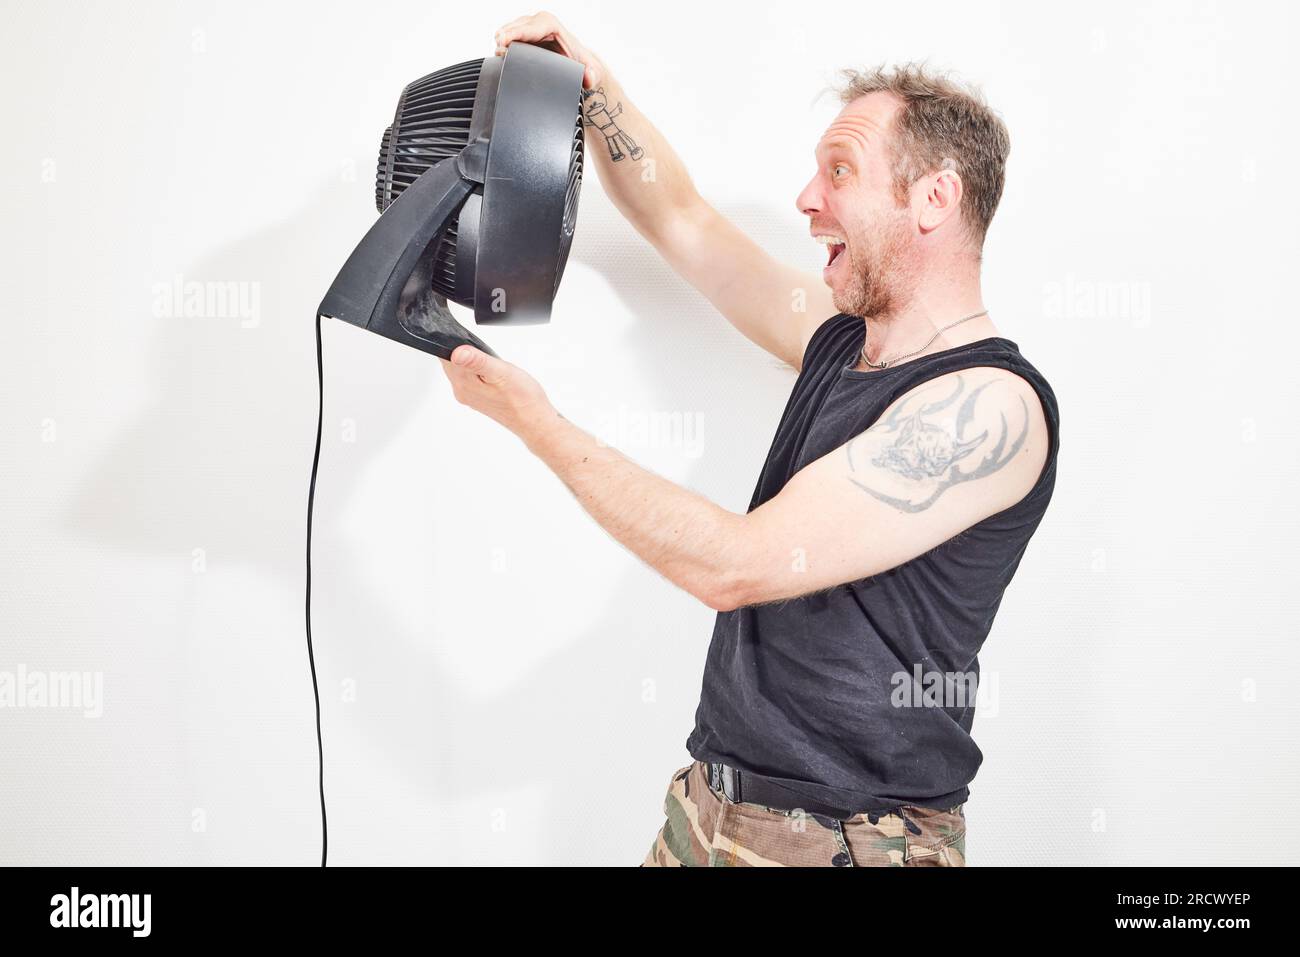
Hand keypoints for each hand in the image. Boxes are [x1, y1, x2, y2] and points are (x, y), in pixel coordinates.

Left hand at [438, 344, 556, 440]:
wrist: (534, 421)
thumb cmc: (522, 400)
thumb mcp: (502, 373)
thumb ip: (478, 361)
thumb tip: (457, 352)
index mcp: (464, 383)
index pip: (445, 355)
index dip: (453, 340)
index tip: (467, 337)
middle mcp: (462, 391)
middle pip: (449, 361)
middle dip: (461, 349)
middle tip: (481, 347)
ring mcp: (469, 395)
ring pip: (459, 368)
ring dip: (469, 359)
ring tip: (487, 358)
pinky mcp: (477, 397)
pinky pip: (468, 377)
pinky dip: (475, 369)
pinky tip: (488, 370)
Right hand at [493, 11, 602, 88]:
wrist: (578, 64)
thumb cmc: (581, 64)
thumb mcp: (591, 71)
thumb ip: (592, 76)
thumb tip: (589, 78)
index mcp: (551, 25)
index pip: (528, 26)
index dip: (513, 33)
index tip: (502, 41)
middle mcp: (538, 22)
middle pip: (514, 26)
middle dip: (503, 38)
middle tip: (498, 53)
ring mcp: (529, 28)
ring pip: (507, 30)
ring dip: (501, 42)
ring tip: (500, 55)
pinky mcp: (523, 36)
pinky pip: (507, 37)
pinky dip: (502, 45)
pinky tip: (502, 56)